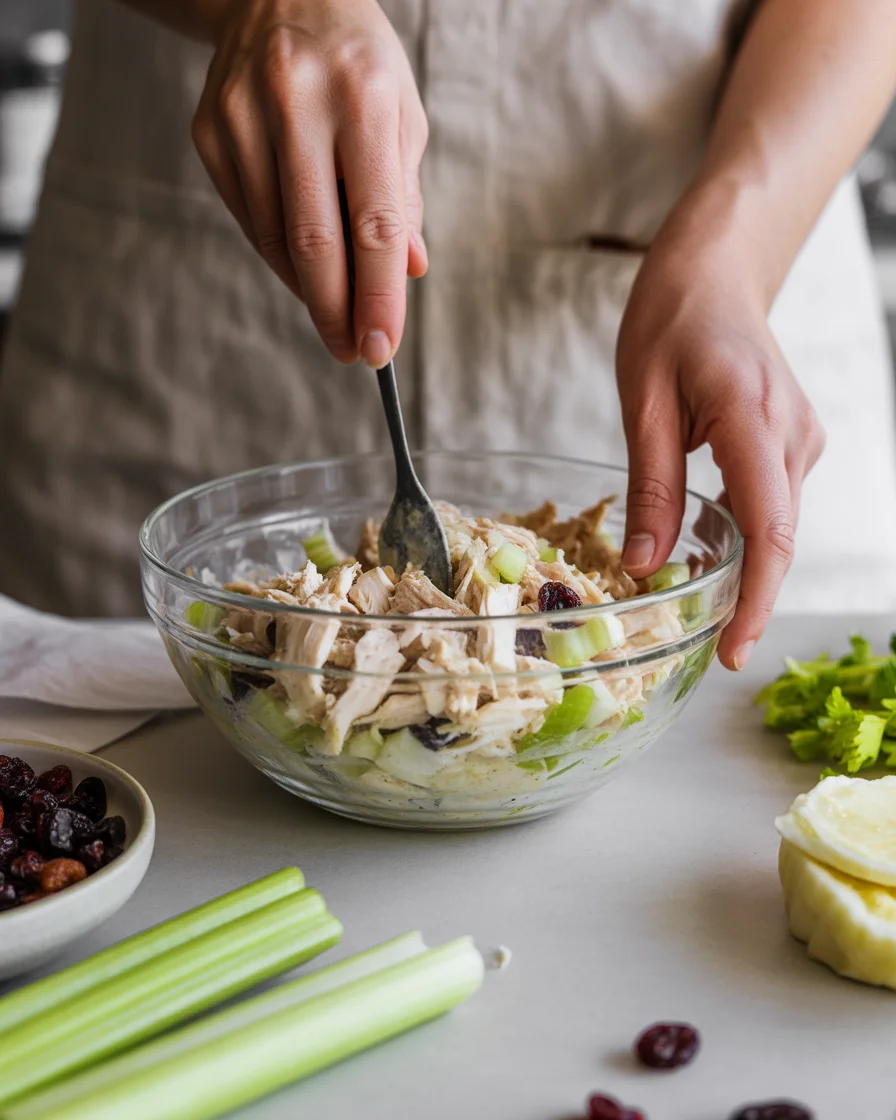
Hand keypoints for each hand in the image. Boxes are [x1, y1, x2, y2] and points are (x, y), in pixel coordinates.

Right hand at [192, 0, 427, 365]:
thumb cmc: (358, 64)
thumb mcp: (402, 117)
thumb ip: (405, 197)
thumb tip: (408, 273)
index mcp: (363, 98)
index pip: (375, 224)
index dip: (379, 297)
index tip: (380, 348)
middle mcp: (297, 101)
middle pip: (316, 241)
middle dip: (336, 311)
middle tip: (350, 352)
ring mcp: (243, 116)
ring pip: (276, 238)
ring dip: (308, 289)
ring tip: (333, 309)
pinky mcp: (210, 131)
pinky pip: (249, 219)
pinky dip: (279, 256)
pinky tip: (302, 265)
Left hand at [615, 209, 824, 670]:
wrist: (717, 271)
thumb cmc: (670, 320)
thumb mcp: (642, 402)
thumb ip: (650, 488)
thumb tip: (647, 567)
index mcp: (751, 416)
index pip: (769, 529)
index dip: (757, 599)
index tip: (734, 650)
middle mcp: (792, 433)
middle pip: (780, 537)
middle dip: (749, 599)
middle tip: (707, 645)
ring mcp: (801, 436)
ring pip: (777, 524)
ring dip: (744, 568)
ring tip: (700, 602)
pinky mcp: (795, 440)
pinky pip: (772, 502)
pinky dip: (744, 534)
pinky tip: (709, 549)